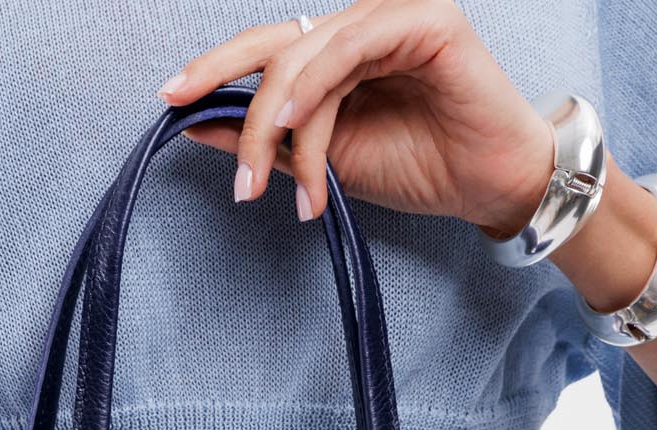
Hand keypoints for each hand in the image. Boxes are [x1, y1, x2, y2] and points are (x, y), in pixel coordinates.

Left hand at [157, 0, 552, 231]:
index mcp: (335, 54)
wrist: (486, 186)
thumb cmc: (419, 169)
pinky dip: (318, 84)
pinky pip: (353, 44)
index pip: (266, 51)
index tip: (170, 100)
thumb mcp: (324, 163)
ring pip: (308, 53)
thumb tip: (197, 125)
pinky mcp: (424, 19)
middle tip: (212, 147)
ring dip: (280, 120)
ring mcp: (391, 16)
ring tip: (269, 178)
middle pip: (276, 46)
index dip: (215, 70)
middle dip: (236, 97)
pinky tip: (298, 123)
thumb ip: (268, 142)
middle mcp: (359, 26)